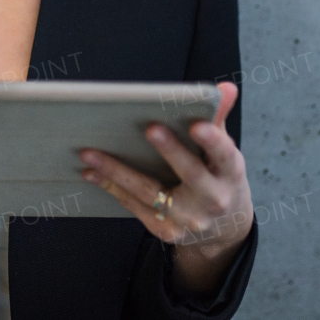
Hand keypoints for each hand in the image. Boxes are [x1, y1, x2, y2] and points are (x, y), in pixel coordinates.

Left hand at [79, 82, 252, 291]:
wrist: (222, 228)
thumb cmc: (218, 178)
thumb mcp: (223, 152)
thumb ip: (218, 118)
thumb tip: (225, 87)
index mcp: (230, 174)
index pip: (225, 155)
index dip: (213, 141)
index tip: (197, 126)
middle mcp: (213, 199)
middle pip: (191, 174)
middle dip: (171, 152)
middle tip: (150, 128)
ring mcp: (189, 219)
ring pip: (150, 192)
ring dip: (117, 172)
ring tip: (90, 152)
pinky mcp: (167, 231)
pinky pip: (135, 205)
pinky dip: (112, 187)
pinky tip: (92, 172)